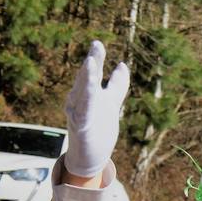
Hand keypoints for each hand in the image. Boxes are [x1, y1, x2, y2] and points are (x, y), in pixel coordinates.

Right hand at [63, 41, 129, 180]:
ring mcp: (78, 114)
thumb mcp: (111, 103)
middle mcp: (79, 101)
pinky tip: (88, 94)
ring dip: (86, 80)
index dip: (96, 58)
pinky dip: (85, 104)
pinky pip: (83, 115)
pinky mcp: (81, 129)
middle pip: (87, 80)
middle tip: (95, 48)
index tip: (98, 43)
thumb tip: (123, 64)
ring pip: (83, 94)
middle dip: (91, 65)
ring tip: (90, 64)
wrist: (90, 158)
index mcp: (89, 93)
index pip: (94, 74)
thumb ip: (117, 85)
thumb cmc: (98, 129)